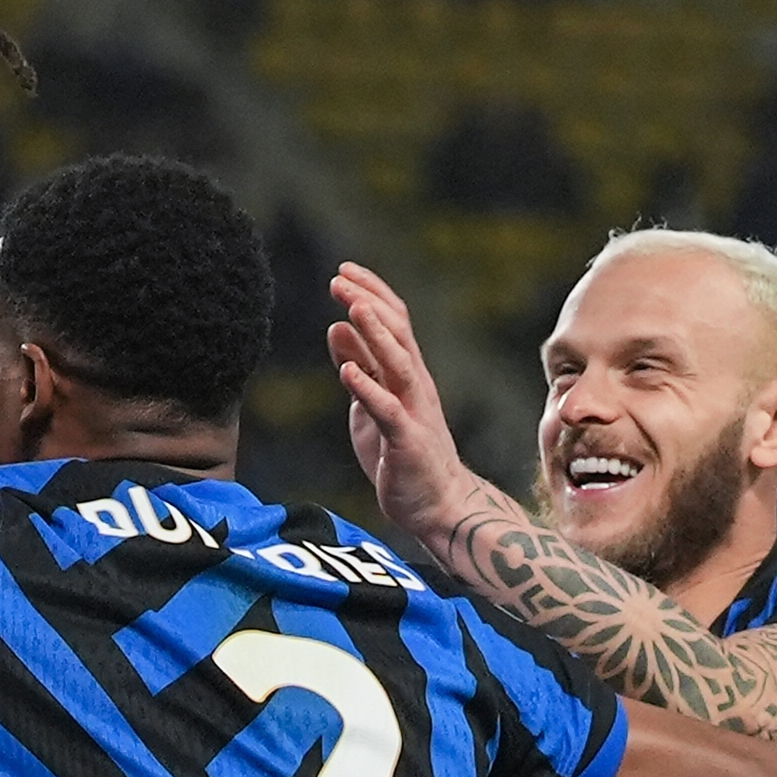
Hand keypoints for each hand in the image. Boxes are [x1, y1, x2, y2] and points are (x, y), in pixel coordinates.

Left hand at [326, 263, 479, 541]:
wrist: (438, 505)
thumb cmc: (403, 453)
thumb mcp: (371, 404)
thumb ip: (359, 366)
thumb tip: (338, 327)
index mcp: (407, 374)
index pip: (394, 322)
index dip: (371, 294)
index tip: (344, 271)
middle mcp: (415, 385)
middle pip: (397, 333)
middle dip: (368, 302)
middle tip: (339, 277)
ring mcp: (414, 411)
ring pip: (399, 363)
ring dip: (376, 334)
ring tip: (352, 307)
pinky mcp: (407, 441)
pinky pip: (388, 410)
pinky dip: (368, 389)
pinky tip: (346, 372)